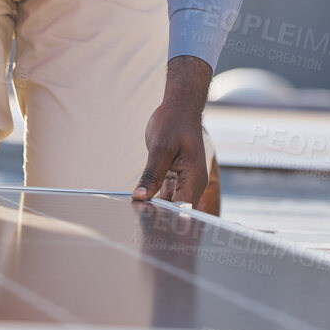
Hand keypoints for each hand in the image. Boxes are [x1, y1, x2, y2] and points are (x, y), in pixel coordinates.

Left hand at [132, 56, 211, 205]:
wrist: (180, 107)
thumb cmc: (174, 122)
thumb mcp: (160, 148)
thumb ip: (151, 174)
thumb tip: (139, 197)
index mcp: (194, 177)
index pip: (182, 209)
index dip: (166, 219)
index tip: (145, 221)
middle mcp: (193, 183)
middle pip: (177, 211)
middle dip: (159, 218)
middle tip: (135, 220)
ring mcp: (186, 182)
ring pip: (171, 204)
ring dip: (155, 210)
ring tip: (136, 216)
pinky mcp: (177, 178)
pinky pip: (166, 195)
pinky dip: (154, 199)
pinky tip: (140, 204)